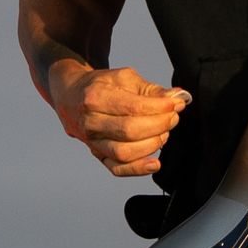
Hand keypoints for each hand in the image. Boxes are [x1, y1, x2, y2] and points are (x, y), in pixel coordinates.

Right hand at [47, 61, 190, 177]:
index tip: (176, 103)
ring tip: (164, 132)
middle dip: (159, 125)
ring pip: (124, 152)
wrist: (71, 96)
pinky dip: (138, 169)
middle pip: (130, 131)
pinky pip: (117, 168)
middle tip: (172, 116)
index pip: (133, 107)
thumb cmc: (100, 86)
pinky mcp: (97, 154)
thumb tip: (176, 97)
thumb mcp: (123, 78)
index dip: (160, 107)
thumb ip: (151, 89)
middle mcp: (90, 122)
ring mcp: (92, 141)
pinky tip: (155, 163)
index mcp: (95, 97)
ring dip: (152, 144)